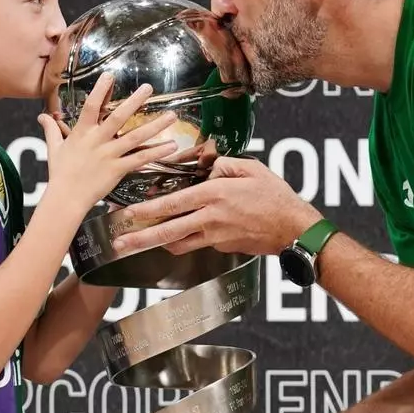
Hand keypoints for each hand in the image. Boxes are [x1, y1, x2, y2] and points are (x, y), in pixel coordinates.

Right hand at [37, 73, 177, 212]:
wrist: (66, 198)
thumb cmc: (60, 173)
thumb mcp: (54, 148)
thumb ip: (51, 130)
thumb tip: (41, 116)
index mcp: (82, 133)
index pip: (91, 106)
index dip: (100, 90)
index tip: (110, 75)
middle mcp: (97, 141)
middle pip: (118, 117)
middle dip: (134, 101)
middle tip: (149, 88)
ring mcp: (109, 155)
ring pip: (135, 137)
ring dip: (155, 126)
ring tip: (172, 116)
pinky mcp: (118, 169)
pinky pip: (140, 159)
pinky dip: (157, 152)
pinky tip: (172, 146)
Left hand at [111, 156, 322, 255]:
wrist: (293, 228)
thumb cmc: (274, 196)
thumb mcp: (251, 168)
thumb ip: (224, 166)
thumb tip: (207, 170)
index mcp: (214, 195)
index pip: (173, 204)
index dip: (147, 210)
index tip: (128, 213)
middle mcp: (210, 218)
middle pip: (168, 231)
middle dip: (140, 238)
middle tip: (119, 244)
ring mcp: (216, 236)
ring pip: (178, 243)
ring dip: (157, 243)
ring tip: (140, 241)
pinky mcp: (222, 246)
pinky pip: (197, 243)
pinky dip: (184, 240)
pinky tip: (178, 235)